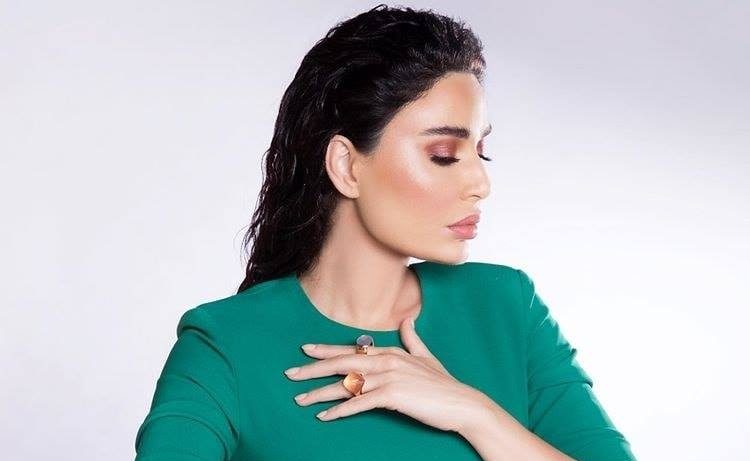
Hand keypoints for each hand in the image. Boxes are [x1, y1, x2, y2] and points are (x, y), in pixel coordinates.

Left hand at [284, 315, 487, 432]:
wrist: (461, 403)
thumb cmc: (443, 384)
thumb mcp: (426, 356)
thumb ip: (412, 339)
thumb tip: (408, 320)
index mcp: (391, 352)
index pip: (352, 349)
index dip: (327, 349)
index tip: (306, 350)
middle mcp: (386, 361)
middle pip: (341, 363)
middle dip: (313, 369)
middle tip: (290, 374)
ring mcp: (388, 378)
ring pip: (345, 384)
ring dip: (319, 393)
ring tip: (299, 399)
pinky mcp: (392, 396)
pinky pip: (358, 404)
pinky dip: (339, 410)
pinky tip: (324, 416)